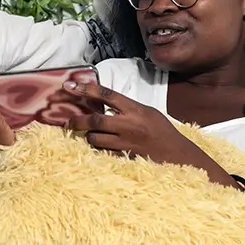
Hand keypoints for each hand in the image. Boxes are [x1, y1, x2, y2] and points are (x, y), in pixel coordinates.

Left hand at [63, 82, 236, 188]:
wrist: (177, 154)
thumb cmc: (162, 131)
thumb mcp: (147, 111)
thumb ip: (126, 107)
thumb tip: (104, 101)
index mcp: (135, 110)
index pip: (107, 95)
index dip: (86, 89)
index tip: (70, 86)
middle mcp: (129, 125)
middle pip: (95, 120)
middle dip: (77, 120)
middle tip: (68, 122)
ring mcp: (126, 143)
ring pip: (95, 139)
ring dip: (88, 137)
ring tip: (90, 135)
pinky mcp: (124, 158)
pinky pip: (102, 153)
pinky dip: (98, 149)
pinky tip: (100, 147)